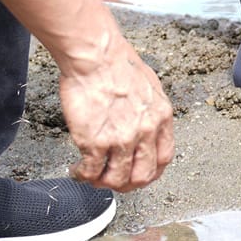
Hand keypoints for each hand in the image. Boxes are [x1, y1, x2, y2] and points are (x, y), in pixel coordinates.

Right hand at [55, 36, 175, 190]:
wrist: (97, 56)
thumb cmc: (117, 64)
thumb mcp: (149, 87)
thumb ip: (149, 111)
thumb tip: (144, 125)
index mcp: (161, 117)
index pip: (164, 158)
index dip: (151, 172)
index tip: (138, 174)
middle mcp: (145, 131)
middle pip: (142, 176)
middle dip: (127, 184)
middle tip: (112, 180)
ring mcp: (121, 139)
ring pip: (116, 180)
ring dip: (102, 183)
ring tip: (92, 175)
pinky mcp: (94, 142)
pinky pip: (91, 172)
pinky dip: (82, 176)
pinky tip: (77, 170)